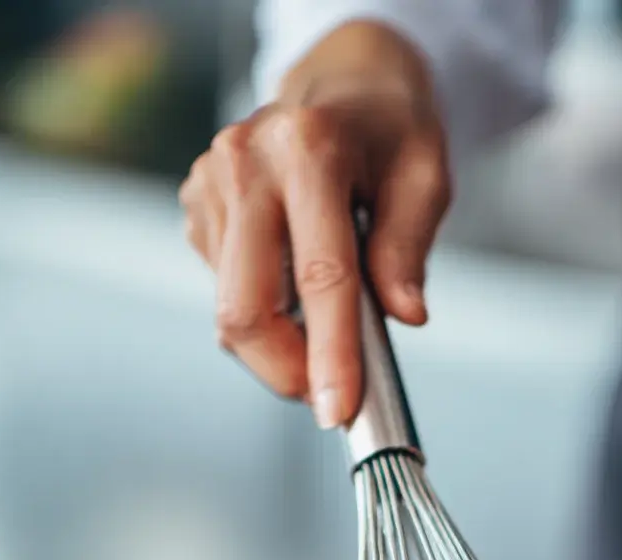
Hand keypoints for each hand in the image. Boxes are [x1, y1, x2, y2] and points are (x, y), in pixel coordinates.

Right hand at [179, 21, 450, 426]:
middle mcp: (247, 160)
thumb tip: (405, 315)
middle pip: (246, 307)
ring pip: (230, 311)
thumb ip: (408, 249)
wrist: (343, 87)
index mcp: (309, 149)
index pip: (319, 275)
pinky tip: (291, 282)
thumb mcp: (425, 180)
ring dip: (278, 346)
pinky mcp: (195, 206)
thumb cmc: (389, 134)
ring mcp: (211, 183)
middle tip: (326, 395)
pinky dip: (263, 312)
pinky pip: (224, 292)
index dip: (329, 353)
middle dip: (286, 370)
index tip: (336, 409)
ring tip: (323, 322)